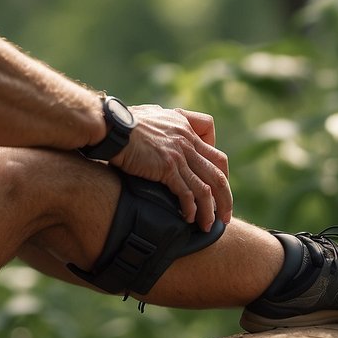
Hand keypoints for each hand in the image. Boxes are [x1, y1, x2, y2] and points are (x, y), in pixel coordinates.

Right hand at [109, 105, 231, 231]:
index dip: (221, 174)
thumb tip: (163, 124)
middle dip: (225, 198)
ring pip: (206, 188)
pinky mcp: (167, 167)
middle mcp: (187, 141)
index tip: (216, 189)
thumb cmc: (125, 121)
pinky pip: (187, 193)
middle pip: (218, 173)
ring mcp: (178, 154)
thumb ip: (165, 120)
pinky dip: (191, 209)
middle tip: (225, 215)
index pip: (216, 153)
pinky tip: (189, 218)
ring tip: (209, 225)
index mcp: (186, 128)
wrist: (112, 126)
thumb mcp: (153, 112)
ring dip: (210, 210)